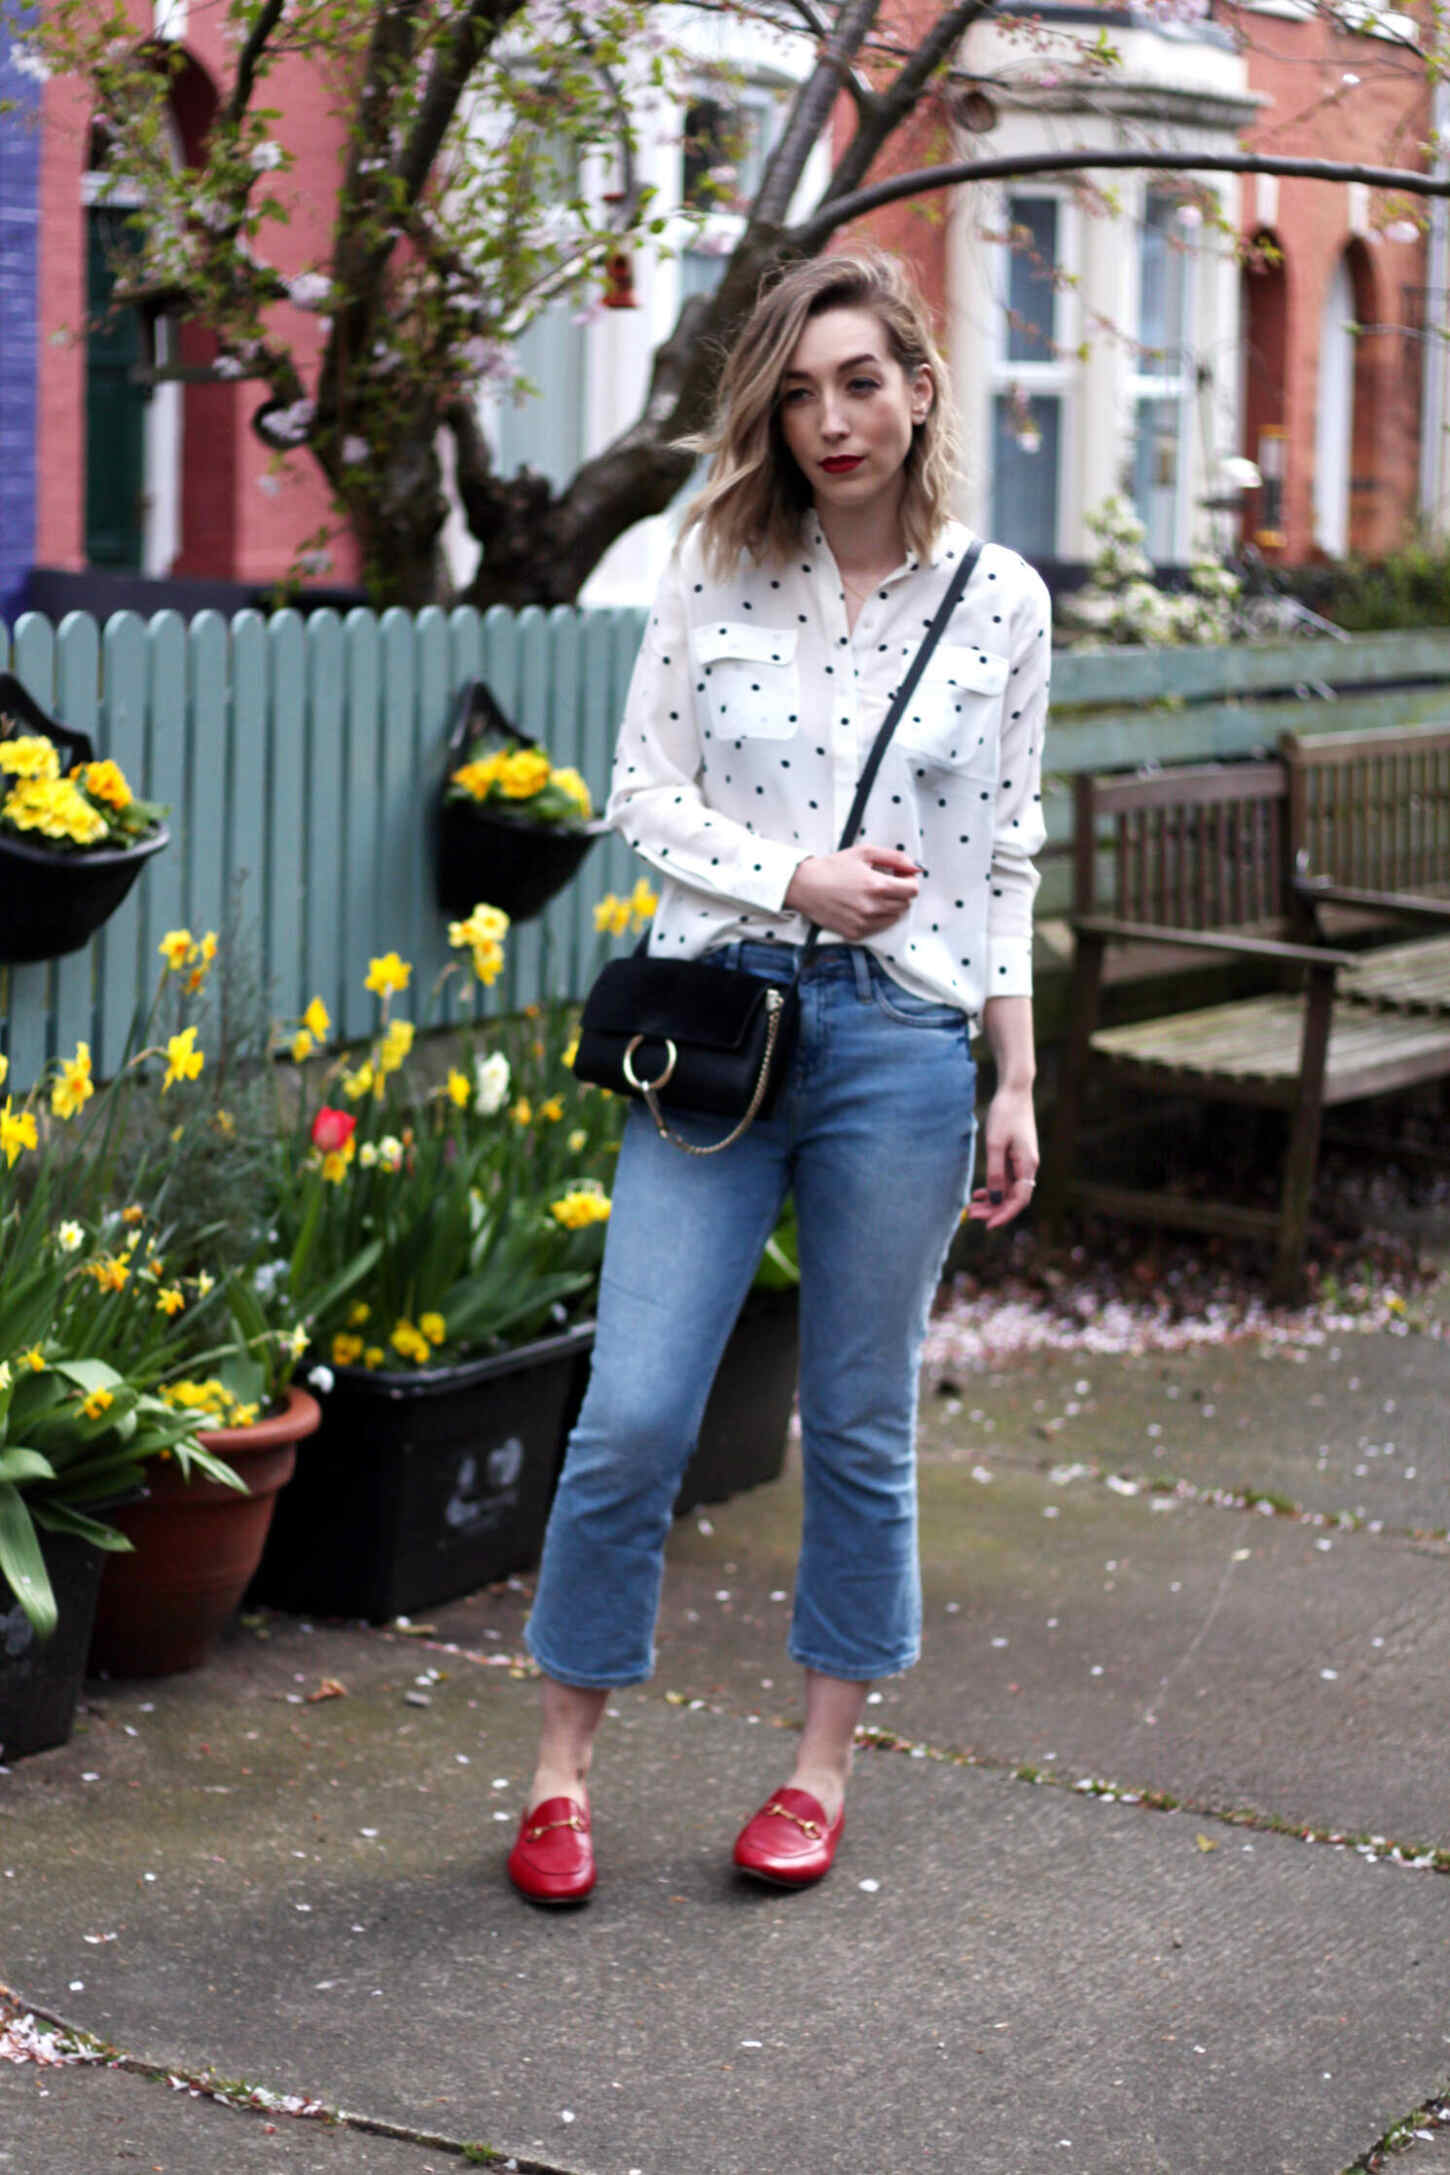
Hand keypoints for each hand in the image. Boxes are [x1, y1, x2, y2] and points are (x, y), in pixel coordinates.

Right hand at [784, 844, 918, 940]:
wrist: (805, 886)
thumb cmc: (834, 867)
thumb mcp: (865, 852)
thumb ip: (895, 857)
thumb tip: (916, 866)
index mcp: (877, 886)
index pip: (913, 890)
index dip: (909, 881)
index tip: (900, 877)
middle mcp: (873, 908)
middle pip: (905, 905)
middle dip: (899, 893)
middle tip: (884, 884)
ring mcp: (864, 923)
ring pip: (894, 918)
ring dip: (889, 906)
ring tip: (872, 896)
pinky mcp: (855, 933)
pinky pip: (878, 927)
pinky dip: (876, 918)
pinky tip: (861, 906)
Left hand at [965, 1081, 1037, 1229]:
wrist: (1014, 1091)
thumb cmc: (1005, 1114)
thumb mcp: (995, 1144)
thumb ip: (996, 1172)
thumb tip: (995, 1198)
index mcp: (1027, 1164)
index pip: (1019, 1200)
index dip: (1004, 1215)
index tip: (987, 1225)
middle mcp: (1028, 1166)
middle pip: (1013, 1198)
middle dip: (994, 1210)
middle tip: (971, 1216)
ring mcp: (1022, 1162)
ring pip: (1009, 1190)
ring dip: (992, 1201)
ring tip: (972, 1206)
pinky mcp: (1016, 1156)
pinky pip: (1006, 1180)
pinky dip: (993, 1188)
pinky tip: (979, 1192)